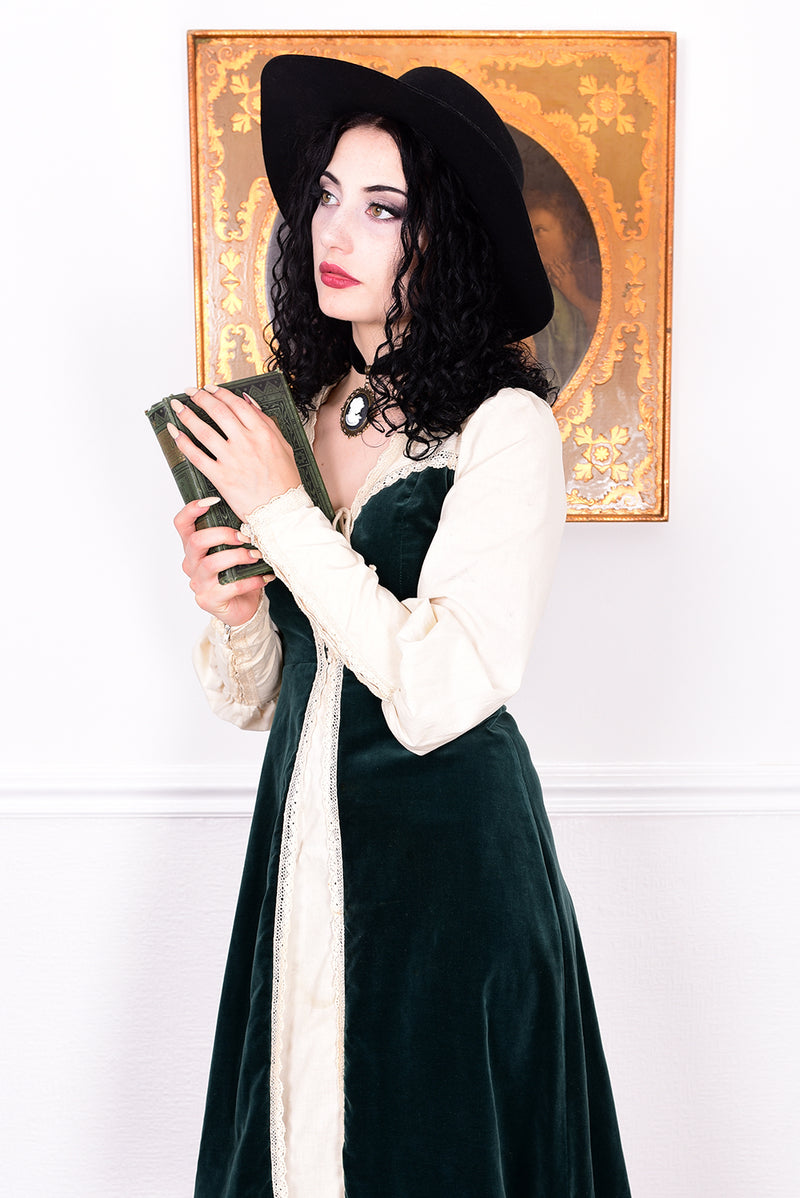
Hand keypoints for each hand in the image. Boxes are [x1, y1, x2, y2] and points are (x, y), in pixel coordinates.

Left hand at [167, 384, 301, 520]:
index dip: (219, 393)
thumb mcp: (283, 445)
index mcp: (262, 433)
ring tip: (178, 408)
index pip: (236, 404)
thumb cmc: (284, 481)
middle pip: (217, 412)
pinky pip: (197, 456)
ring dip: (187, 416)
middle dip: (200, 398)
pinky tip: (175, 433)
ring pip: (203, 430)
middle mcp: (246, 442)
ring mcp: (231, 459)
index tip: (209, 389)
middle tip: (190, 392)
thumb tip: (248, 401)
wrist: (280, 510)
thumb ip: (266, 421)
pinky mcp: (220, 477)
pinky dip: (183, 443)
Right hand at [174, 497, 273, 625]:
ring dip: (238, 556)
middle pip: (196, 541)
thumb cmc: (238, 574)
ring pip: (212, 563)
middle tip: (245, 537)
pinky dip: (251, 580)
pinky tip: (263, 576)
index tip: (213, 501)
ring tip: (257, 556)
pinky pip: (230, 586)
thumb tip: (253, 514)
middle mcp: (191, 564)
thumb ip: (233, 534)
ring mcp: (198, 583)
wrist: (243, 607)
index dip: (192, 509)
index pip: (182, 524)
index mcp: (193, 548)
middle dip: (223, 534)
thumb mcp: (233, 551)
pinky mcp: (209, 600)